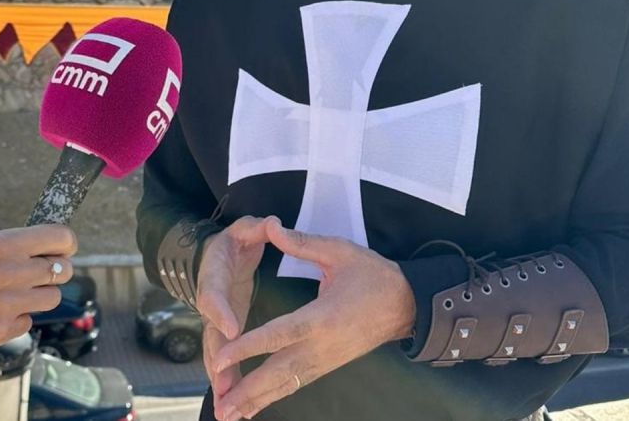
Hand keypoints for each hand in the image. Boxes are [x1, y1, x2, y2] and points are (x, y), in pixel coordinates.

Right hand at [0, 225, 77, 355]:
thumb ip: (10, 248)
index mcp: (4, 244)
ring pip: (52, 298)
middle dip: (57, 269)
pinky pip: (27, 322)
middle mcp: (12, 273)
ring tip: (16, 291)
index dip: (67, 242)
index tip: (65, 246)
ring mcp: (9, 305)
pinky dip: (18, 317)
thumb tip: (41, 250)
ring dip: (40, 293)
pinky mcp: (1, 331)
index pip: (61, 238)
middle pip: (64, 271)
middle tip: (43, 270)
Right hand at [196, 216, 274, 410]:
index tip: (232, 329)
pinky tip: (236, 407)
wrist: (216, 254)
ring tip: (227, 408)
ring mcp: (215, 321)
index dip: (221, 311)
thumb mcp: (244, 228)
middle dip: (217, 361)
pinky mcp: (224, 334)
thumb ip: (257, 228)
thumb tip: (271, 224)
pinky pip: (224, 361)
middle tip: (224, 385)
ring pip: (215, 354)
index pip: (214, 293)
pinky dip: (227, 383)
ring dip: (221, 380)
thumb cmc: (235, 241)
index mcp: (215, 273)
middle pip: (210, 334)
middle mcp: (211, 302)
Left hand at [211, 221, 414, 420]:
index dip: (249, 346)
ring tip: (229, 415)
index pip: (279, 334)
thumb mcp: (340, 251)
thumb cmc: (373, 275)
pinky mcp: (328, 366)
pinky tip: (254, 407)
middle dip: (248, 389)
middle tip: (221, 407)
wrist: (407, 304)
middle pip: (279, 371)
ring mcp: (325, 360)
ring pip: (286, 384)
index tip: (223, 356)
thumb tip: (271, 226)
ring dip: (257, 400)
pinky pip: (296, 384)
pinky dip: (274, 395)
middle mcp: (321, 346)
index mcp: (322, 317)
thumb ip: (302, 243)